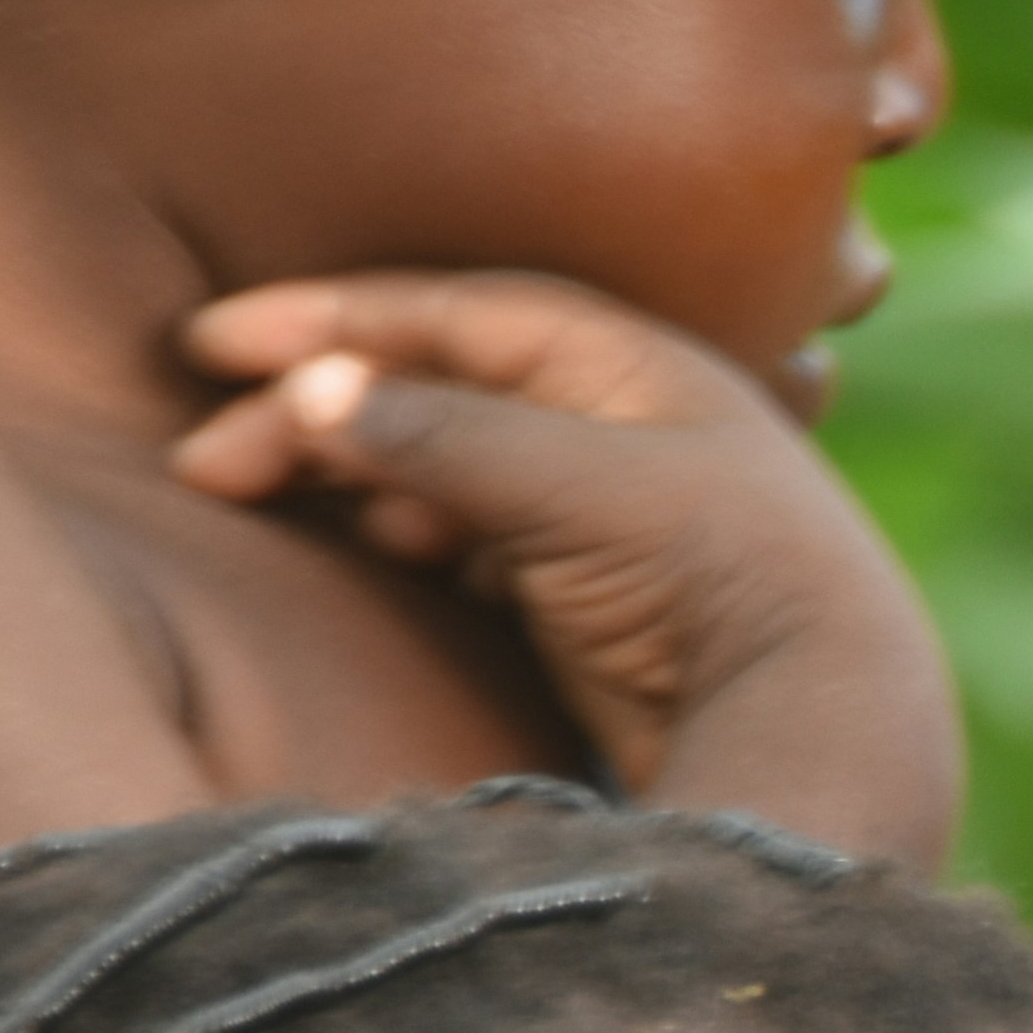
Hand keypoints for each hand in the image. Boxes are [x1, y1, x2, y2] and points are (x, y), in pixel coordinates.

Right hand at [172, 272, 961, 872]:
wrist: (822, 718)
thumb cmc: (723, 579)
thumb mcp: (581, 492)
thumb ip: (445, 439)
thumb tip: (313, 394)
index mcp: (632, 365)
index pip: (454, 314)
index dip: (331, 320)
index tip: (213, 342)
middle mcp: (620, 421)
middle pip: (437, 387)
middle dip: (321, 409)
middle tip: (210, 456)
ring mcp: (606, 505)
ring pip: (447, 462)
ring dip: (356, 472)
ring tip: (258, 492)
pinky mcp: (595, 588)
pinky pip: (476, 535)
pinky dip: (414, 530)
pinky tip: (373, 542)